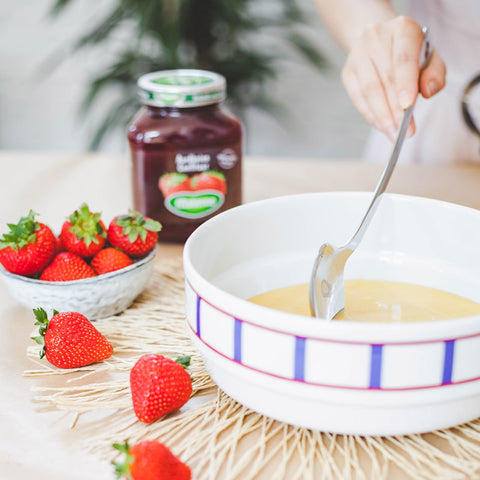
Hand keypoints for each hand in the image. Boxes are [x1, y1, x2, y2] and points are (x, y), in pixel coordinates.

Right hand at [341, 16, 445, 140]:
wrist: (380, 39)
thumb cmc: (410, 51)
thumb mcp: (430, 55)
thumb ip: (434, 73)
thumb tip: (428, 92)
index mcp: (402, 28)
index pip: (402, 59)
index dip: (405, 83)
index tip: (408, 106)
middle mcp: (375, 38)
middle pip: (385, 79)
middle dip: (395, 110)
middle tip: (405, 132)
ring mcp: (357, 55)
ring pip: (369, 91)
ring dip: (381, 116)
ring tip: (393, 134)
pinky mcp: (347, 72)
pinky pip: (357, 98)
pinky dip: (370, 115)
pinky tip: (381, 126)